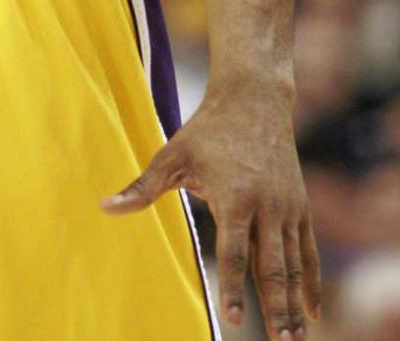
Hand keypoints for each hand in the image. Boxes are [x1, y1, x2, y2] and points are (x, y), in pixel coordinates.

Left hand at [101, 82, 320, 338]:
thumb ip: (142, 187)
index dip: (233, 288)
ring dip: (295, 303)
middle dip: (277, 308)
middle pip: (273, 267)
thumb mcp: (173, 154)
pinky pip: (308, 251)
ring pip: (294, 265)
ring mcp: (288, 209)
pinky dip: (312, 282)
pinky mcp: (300, 207)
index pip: (234, 252)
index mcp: (236, 197)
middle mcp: (268, 207)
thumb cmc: (207, 129)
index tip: (234, 320)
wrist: (255, 99)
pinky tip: (313, 311)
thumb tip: (103, 207)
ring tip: (297, 339)